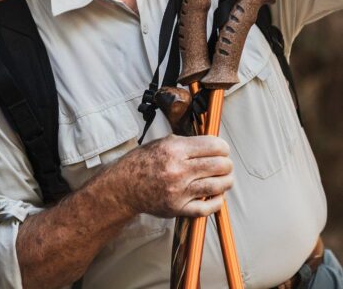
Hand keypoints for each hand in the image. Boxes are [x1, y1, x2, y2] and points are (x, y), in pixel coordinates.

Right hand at [113, 134, 233, 218]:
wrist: (123, 186)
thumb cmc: (141, 163)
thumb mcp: (160, 143)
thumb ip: (185, 143)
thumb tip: (211, 144)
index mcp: (174, 149)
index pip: (214, 145)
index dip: (223, 147)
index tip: (222, 149)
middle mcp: (178, 169)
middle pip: (220, 165)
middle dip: (226, 164)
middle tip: (224, 164)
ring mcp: (179, 191)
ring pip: (218, 185)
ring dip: (226, 181)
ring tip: (225, 179)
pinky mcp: (179, 208)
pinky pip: (208, 207)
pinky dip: (218, 201)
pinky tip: (217, 195)